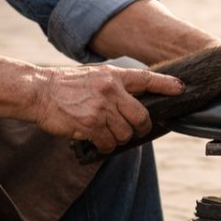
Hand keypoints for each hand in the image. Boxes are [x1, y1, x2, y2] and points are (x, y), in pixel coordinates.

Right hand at [31, 64, 183, 152]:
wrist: (39, 91)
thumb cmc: (66, 86)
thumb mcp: (94, 76)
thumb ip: (114, 86)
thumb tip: (133, 102)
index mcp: (113, 76)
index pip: (147, 79)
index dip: (166, 84)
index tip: (181, 89)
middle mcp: (110, 90)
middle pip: (142, 116)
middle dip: (141, 127)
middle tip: (134, 129)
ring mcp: (101, 108)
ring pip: (126, 133)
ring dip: (119, 138)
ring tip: (106, 132)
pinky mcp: (90, 125)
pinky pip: (109, 142)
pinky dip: (105, 145)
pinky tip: (96, 139)